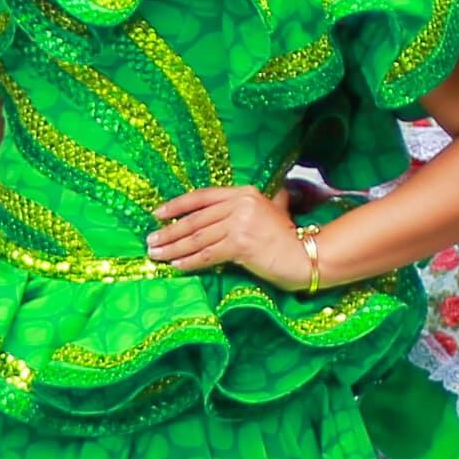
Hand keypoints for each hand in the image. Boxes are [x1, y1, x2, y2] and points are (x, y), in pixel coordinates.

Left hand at [145, 185, 318, 285]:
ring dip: (173, 249)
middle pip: (195, 220)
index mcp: (244, 192)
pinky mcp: (241, 244)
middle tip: (150, 242)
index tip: (157, 214)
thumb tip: (246, 204)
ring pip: (198, 238)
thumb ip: (258, 203)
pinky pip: (208, 254)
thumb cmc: (290, 237)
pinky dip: (190, 261)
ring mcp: (240, 223)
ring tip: (156, 255)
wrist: (307, 255)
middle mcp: (239, 204)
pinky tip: (177, 266)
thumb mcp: (274, 210)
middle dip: (169, 232)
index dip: (177, 206)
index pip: (202, 197)